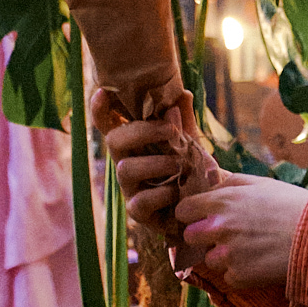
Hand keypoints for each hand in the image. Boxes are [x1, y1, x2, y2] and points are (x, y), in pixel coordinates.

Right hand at [91, 87, 197, 237]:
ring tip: (180, 164)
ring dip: (156, 163)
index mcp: (135, 145)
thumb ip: (184, 121)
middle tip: (171, 130)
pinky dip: (161, 193)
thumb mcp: (191, 143)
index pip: (110, 125)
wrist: (207, 208)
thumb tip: (182, 94)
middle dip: (142, 131)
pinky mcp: (139, 214)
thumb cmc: (192, 172)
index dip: (100, 110)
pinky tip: (176, 191)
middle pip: (114, 141)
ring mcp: (130, 189)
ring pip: (125, 169)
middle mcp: (127, 164)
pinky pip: (140, 202)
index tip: (102, 92)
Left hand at [175, 173, 307, 293]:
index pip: (183, 210)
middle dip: (203, 237)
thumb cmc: (293, 205)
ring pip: (210, 260)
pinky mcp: (239, 276)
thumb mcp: (262, 184)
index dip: (192, 214)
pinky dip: (241, 273)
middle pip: (189, 237)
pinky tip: (261, 262)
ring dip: (224, 257)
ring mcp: (227, 254)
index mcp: (223, 201)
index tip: (201, 217)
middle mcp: (219, 227)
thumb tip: (210, 180)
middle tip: (226, 236)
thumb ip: (230, 182)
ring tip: (251, 250)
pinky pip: (229, 277)